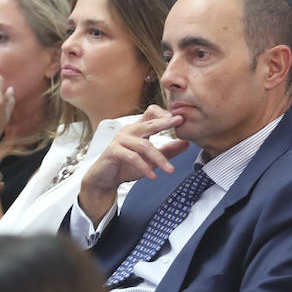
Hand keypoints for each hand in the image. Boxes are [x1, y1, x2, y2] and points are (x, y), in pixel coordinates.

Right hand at [77, 105, 187, 221]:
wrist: (104, 179)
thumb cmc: (126, 166)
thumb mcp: (151, 159)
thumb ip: (167, 151)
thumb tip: (186, 143)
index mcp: (138, 129)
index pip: (151, 112)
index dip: (164, 114)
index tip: (179, 118)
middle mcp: (129, 131)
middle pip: (149, 123)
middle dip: (165, 122)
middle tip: (179, 121)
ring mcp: (120, 140)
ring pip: (144, 145)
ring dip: (159, 158)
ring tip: (170, 170)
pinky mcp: (113, 151)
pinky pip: (132, 157)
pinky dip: (144, 167)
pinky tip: (152, 175)